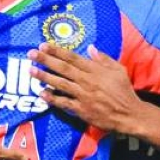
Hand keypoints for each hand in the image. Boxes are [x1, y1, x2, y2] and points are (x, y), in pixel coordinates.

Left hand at [29, 43, 144, 132]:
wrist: (129, 114)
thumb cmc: (124, 91)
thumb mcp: (119, 70)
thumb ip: (104, 59)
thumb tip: (90, 48)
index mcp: (96, 70)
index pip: (73, 58)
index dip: (57, 51)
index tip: (43, 45)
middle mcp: (87, 81)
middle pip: (63, 68)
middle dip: (46, 60)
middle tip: (31, 54)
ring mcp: (83, 95)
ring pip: (61, 84)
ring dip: (45, 76)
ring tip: (31, 70)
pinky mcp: (81, 109)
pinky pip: (64, 103)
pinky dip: (52, 98)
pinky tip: (41, 93)